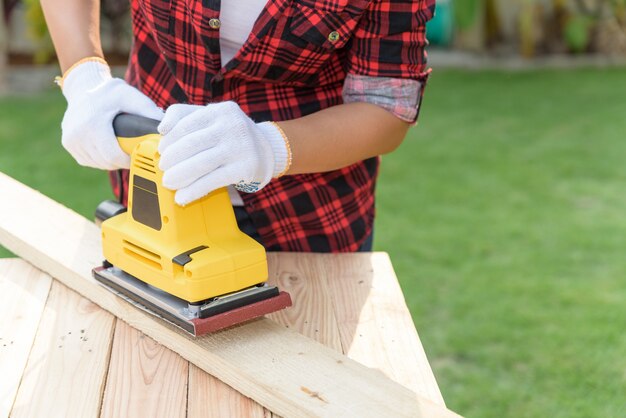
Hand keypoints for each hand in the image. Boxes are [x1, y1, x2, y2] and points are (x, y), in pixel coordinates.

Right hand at [60, 59, 163, 169]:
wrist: (83, 86)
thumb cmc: (109, 92)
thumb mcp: (129, 95)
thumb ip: (147, 110)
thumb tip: (165, 128)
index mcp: (92, 124)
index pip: (113, 156)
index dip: (128, 160)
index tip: (138, 156)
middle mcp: (77, 134)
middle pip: (106, 162)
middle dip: (121, 162)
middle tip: (132, 154)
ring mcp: (70, 140)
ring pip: (97, 163)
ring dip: (110, 161)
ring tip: (121, 151)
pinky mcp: (67, 143)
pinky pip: (87, 160)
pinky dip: (99, 159)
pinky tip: (107, 149)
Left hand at [157, 101, 289, 205]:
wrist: (267, 150)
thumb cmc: (232, 134)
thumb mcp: (213, 117)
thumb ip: (185, 115)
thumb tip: (162, 128)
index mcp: (220, 111)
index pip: (186, 123)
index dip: (169, 139)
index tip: (161, 151)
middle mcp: (231, 126)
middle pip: (191, 143)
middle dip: (171, 158)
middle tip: (163, 168)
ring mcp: (239, 147)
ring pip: (200, 163)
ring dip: (179, 175)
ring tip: (168, 182)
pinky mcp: (244, 168)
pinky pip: (212, 181)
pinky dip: (193, 190)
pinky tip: (182, 197)